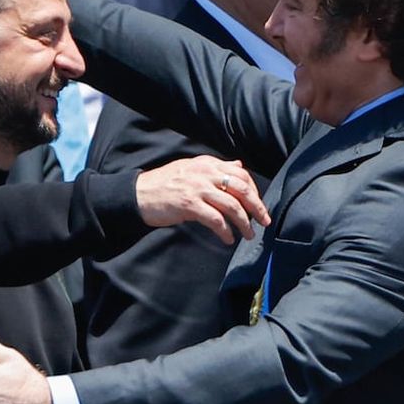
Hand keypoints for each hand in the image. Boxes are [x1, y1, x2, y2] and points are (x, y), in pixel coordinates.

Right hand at [136, 156, 270, 244]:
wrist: (139, 194)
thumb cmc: (165, 183)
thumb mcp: (192, 168)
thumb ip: (216, 168)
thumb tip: (238, 165)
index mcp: (208, 164)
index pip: (241, 173)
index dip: (254, 190)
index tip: (258, 204)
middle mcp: (205, 174)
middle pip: (242, 189)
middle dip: (257, 207)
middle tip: (265, 221)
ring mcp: (198, 189)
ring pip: (232, 206)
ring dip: (244, 223)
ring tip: (249, 234)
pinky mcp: (190, 205)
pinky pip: (216, 220)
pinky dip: (225, 231)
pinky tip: (228, 239)